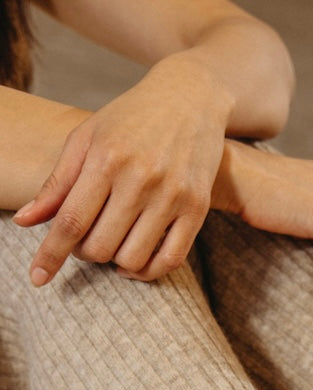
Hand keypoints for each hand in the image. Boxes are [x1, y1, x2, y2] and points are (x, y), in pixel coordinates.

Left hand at [13, 58, 229, 284]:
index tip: (37, 278)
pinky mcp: (197, 208)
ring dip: (115, 262)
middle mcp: (140, 178)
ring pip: (133, 258)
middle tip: (86, 239)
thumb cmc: (131, 118)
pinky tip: (134, 262)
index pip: (71, 221)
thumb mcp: (87, 139)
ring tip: (112, 245)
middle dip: (85, 252)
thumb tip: (25, 222)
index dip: (51, 254)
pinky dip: (147, 271)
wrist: (190, 98)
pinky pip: (170, 259)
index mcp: (106, 158)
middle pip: (100, 246)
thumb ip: (57, 183)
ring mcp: (172, 195)